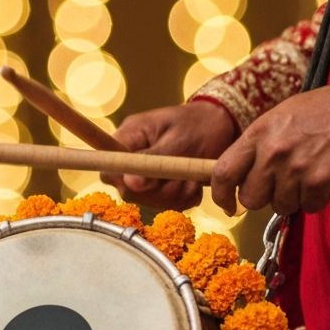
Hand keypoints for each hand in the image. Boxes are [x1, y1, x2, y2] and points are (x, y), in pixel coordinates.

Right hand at [102, 100, 238, 208]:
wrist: (222, 125)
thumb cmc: (201, 125)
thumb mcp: (178, 140)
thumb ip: (153, 161)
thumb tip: (129, 183)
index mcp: (129, 136)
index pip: (108, 166)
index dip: (123, 180)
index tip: (147, 182)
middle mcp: (131, 156)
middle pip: (128, 189)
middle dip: (158, 191)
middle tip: (184, 179)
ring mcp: (145, 172)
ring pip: (148, 200)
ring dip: (174, 195)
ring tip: (192, 179)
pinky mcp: (160, 185)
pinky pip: (165, 204)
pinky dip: (182, 200)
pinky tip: (193, 185)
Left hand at [210, 83, 329, 215]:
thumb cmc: (322, 111)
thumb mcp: (279, 118)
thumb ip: (258, 145)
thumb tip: (241, 174)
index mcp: (258, 133)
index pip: (223, 172)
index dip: (220, 195)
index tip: (227, 204)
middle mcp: (273, 153)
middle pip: (251, 198)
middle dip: (264, 197)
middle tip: (279, 186)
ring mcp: (296, 169)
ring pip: (281, 206)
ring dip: (294, 197)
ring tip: (308, 174)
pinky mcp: (320, 183)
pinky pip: (309, 207)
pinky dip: (318, 199)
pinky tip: (326, 178)